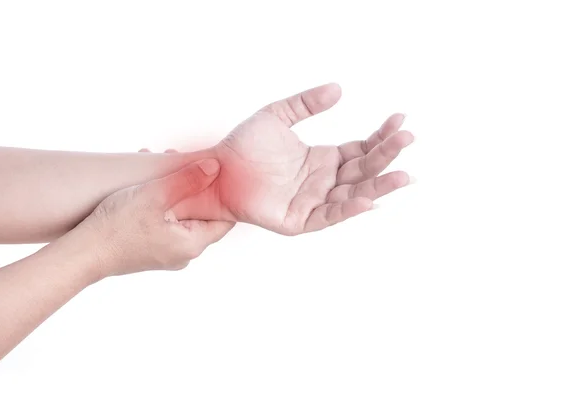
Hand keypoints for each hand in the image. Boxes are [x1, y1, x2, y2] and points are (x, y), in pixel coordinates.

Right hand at [78, 159, 233, 278]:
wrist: (82, 254)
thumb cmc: (117, 227)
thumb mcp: (155, 196)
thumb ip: (187, 180)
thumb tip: (216, 167)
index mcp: (192, 244)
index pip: (224, 219)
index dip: (223, 194)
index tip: (217, 173)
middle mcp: (184, 254)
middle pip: (201, 215)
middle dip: (193, 186)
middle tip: (182, 162)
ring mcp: (167, 254)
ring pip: (180, 216)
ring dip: (173, 191)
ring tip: (159, 165)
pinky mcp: (151, 251)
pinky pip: (165, 223)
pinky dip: (160, 204)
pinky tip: (145, 183)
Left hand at [172, 83, 413, 234]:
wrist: (216, 169)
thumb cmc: (243, 146)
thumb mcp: (278, 116)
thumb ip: (306, 104)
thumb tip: (337, 89)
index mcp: (323, 159)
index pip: (361, 150)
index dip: (381, 137)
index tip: (400, 120)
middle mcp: (323, 181)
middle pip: (363, 170)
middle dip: (386, 155)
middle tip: (407, 138)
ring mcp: (313, 201)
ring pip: (353, 195)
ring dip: (378, 186)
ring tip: (403, 174)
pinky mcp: (299, 220)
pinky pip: (328, 216)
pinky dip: (348, 210)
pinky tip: (367, 199)